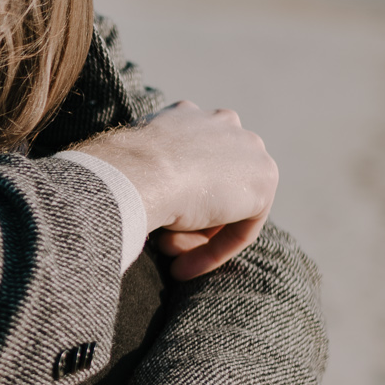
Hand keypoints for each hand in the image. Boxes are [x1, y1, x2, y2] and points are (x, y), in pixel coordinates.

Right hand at [77, 101, 276, 277]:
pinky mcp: (263, 180)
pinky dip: (216, 252)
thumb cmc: (121, 171)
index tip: (154, 228)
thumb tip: (145, 201)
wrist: (137, 172)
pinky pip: (243, 227)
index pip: (191, 165)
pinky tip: (183, 268)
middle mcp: (223, 123)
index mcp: (187, 115)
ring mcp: (248, 148)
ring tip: (168, 258)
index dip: (174, 201)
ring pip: (227, 206)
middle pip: (214, 185)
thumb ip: (150, 174)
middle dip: (191, 221)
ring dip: (197, 237)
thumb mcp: (132, 166)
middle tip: (163, 248)